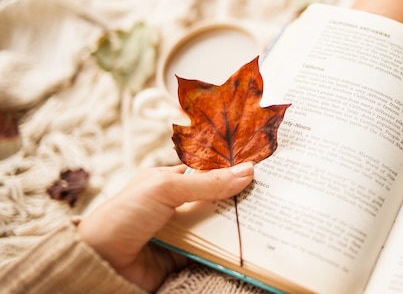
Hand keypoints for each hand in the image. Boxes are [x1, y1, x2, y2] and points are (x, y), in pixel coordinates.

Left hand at [77, 162, 253, 291]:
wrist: (98, 263)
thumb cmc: (124, 216)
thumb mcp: (166, 189)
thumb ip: (207, 183)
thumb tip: (248, 171)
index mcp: (169, 182)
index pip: (208, 173)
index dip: (232, 171)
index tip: (263, 170)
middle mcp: (177, 206)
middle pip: (217, 201)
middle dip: (240, 200)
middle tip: (274, 196)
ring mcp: (181, 233)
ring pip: (218, 227)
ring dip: (238, 226)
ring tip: (270, 220)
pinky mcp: (184, 259)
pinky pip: (212, 252)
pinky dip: (229, 251)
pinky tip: (251, 246)